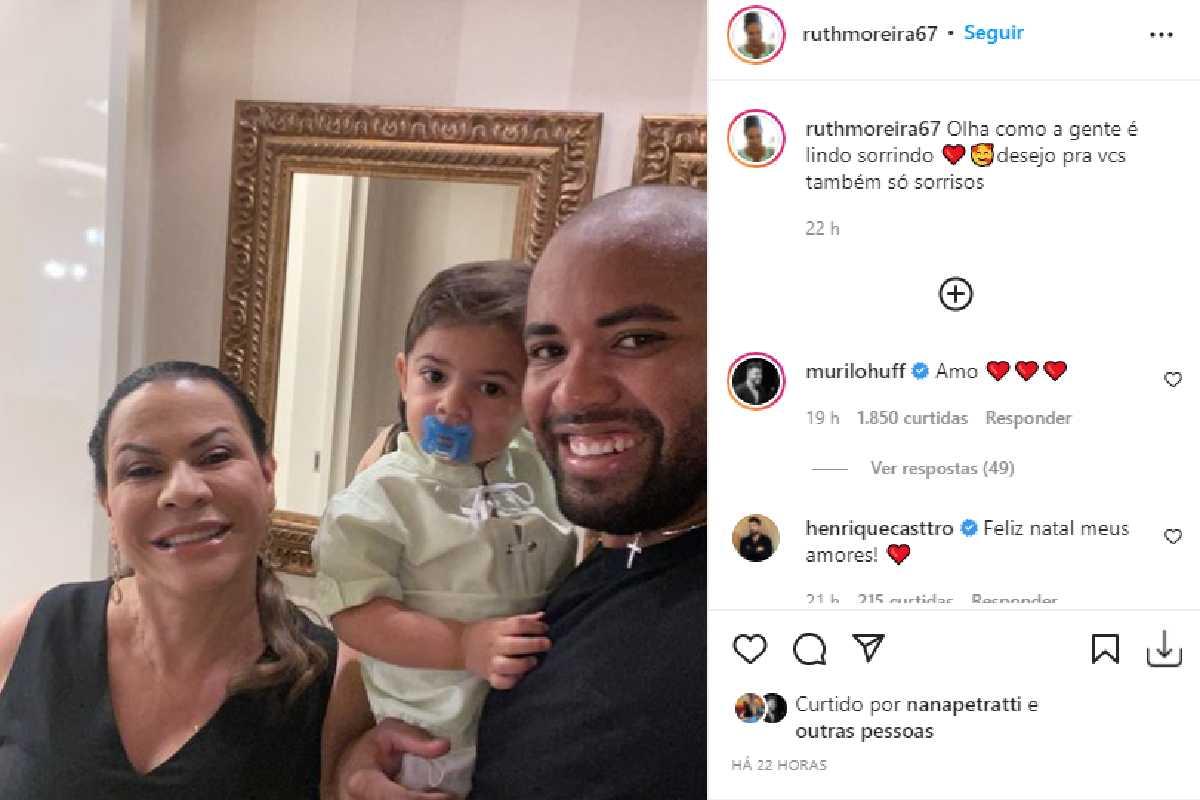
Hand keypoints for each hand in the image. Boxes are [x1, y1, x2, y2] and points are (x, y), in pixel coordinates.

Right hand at [337, 718, 455, 799]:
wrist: (348, 769)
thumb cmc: (369, 748)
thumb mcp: (390, 732)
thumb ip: (415, 738)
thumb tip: (445, 746)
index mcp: (363, 782)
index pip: (399, 799)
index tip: (448, 795)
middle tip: (452, 797)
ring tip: (441, 796)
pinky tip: (428, 797)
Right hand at [461, 612, 551, 689]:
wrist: (461, 646)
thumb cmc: (486, 632)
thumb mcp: (501, 621)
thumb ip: (522, 620)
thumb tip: (542, 616)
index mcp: (498, 629)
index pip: (518, 625)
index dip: (535, 626)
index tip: (545, 629)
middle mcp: (495, 645)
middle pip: (515, 645)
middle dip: (535, 645)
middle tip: (547, 644)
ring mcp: (491, 662)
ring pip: (507, 666)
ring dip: (523, 664)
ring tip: (533, 661)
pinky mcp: (488, 676)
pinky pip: (500, 682)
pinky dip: (511, 681)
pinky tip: (520, 676)